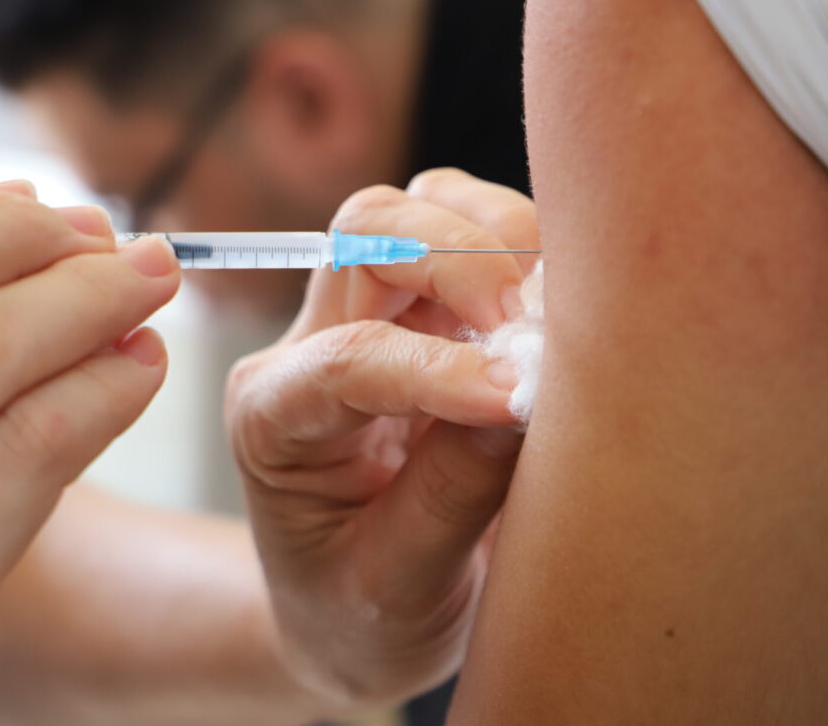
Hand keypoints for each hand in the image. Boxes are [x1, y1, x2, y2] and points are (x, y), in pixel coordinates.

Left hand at [227, 168, 539, 710]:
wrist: (357, 619)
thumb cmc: (359, 614)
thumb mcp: (398, 585)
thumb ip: (453, 495)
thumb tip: (525, 396)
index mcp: (272, 419)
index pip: (349, 360)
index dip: (436, 370)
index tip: (516, 399)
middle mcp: (311, 348)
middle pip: (368, 235)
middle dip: (457, 256)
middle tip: (532, 323)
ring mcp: (371, 319)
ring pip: (418, 208)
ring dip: (494, 234)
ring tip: (549, 305)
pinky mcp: (429, 314)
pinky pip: (467, 229)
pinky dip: (521, 242)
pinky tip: (554, 297)